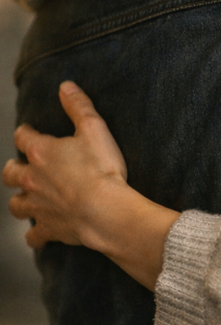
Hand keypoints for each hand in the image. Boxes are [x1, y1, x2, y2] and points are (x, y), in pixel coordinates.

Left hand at [2, 83, 176, 288]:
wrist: (106, 211)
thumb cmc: (101, 169)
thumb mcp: (95, 129)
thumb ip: (78, 106)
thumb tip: (65, 87)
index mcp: (41, 153)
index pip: (23, 137)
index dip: (26, 133)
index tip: (31, 132)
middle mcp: (32, 179)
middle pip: (10, 173)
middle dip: (14, 169)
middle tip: (23, 167)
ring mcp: (37, 207)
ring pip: (15, 205)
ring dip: (20, 201)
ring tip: (29, 198)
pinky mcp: (48, 229)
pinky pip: (33, 237)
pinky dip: (35, 236)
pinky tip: (39, 235)